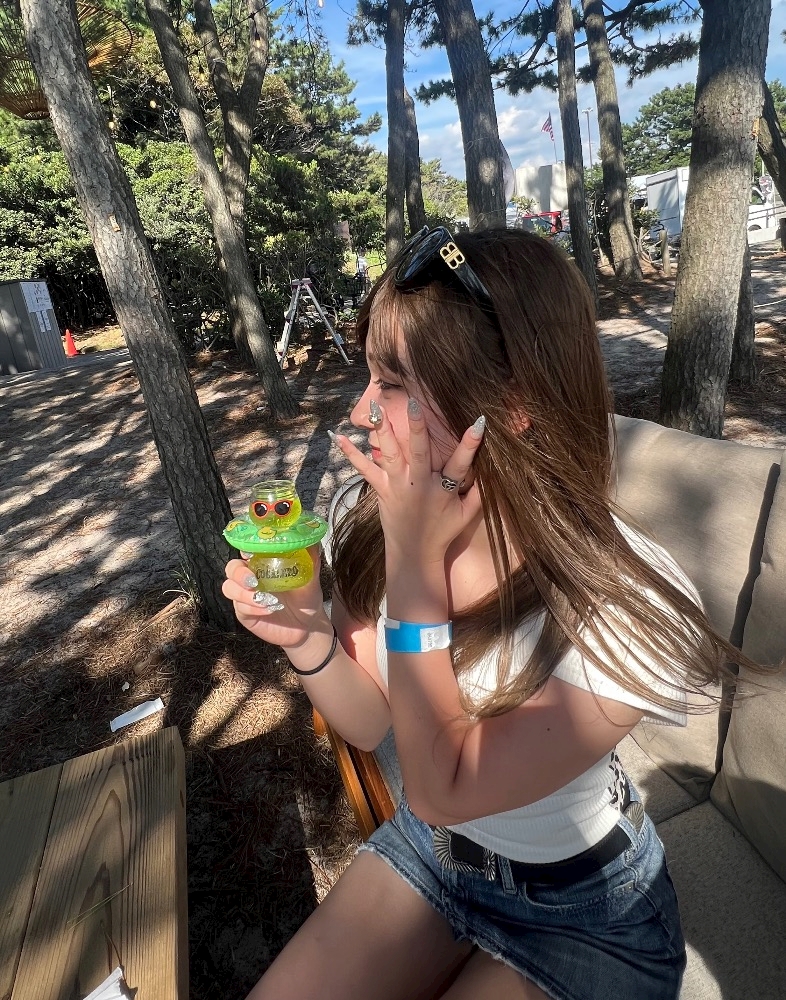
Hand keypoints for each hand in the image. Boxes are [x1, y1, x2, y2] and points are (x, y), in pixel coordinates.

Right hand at [221, 545, 329, 649]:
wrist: (308, 626)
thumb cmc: (306, 596)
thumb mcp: (311, 575)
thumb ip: (310, 556)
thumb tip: (311, 537)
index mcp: (263, 562)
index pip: (246, 549)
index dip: (244, 549)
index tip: (251, 553)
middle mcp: (250, 576)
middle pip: (231, 568)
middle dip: (238, 573)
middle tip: (253, 580)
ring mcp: (245, 595)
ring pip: (229, 588)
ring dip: (243, 593)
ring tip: (263, 599)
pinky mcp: (245, 613)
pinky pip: (239, 608)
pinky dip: (252, 608)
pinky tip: (268, 609)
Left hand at [329, 400, 484, 562]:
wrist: (414, 554)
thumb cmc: (442, 532)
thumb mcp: (468, 514)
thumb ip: (481, 491)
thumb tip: (493, 467)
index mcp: (444, 490)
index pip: (461, 464)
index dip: (470, 444)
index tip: (478, 422)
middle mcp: (420, 485)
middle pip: (420, 452)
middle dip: (418, 428)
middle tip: (414, 405)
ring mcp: (398, 486)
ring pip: (391, 454)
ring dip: (384, 431)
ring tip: (376, 408)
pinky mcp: (382, 490)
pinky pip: (365, 469)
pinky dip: (351, 454)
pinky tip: (338, 437)